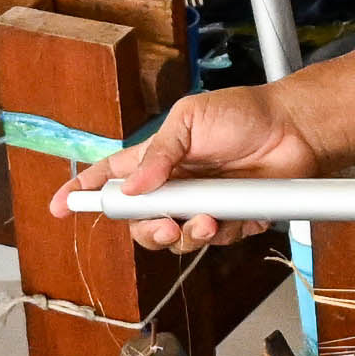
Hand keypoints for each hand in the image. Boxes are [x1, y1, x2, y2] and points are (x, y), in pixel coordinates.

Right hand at [72, 85, 316, 253]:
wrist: (294, 129)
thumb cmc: (243, 113)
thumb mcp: (191, 119)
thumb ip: (159, 154)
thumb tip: (132, 188)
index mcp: (156, 158)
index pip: (109, 178)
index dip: (82, 192)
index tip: (59, 207)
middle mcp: (174, 187)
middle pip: (140, 223)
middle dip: (147, 230)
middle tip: (166, 224)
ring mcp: (201, 206)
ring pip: (176, 240)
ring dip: (188, 236)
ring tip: (210, 219)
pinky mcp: (230, 221)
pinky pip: (216, 242)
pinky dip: (226, 232)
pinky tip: (241, 212)